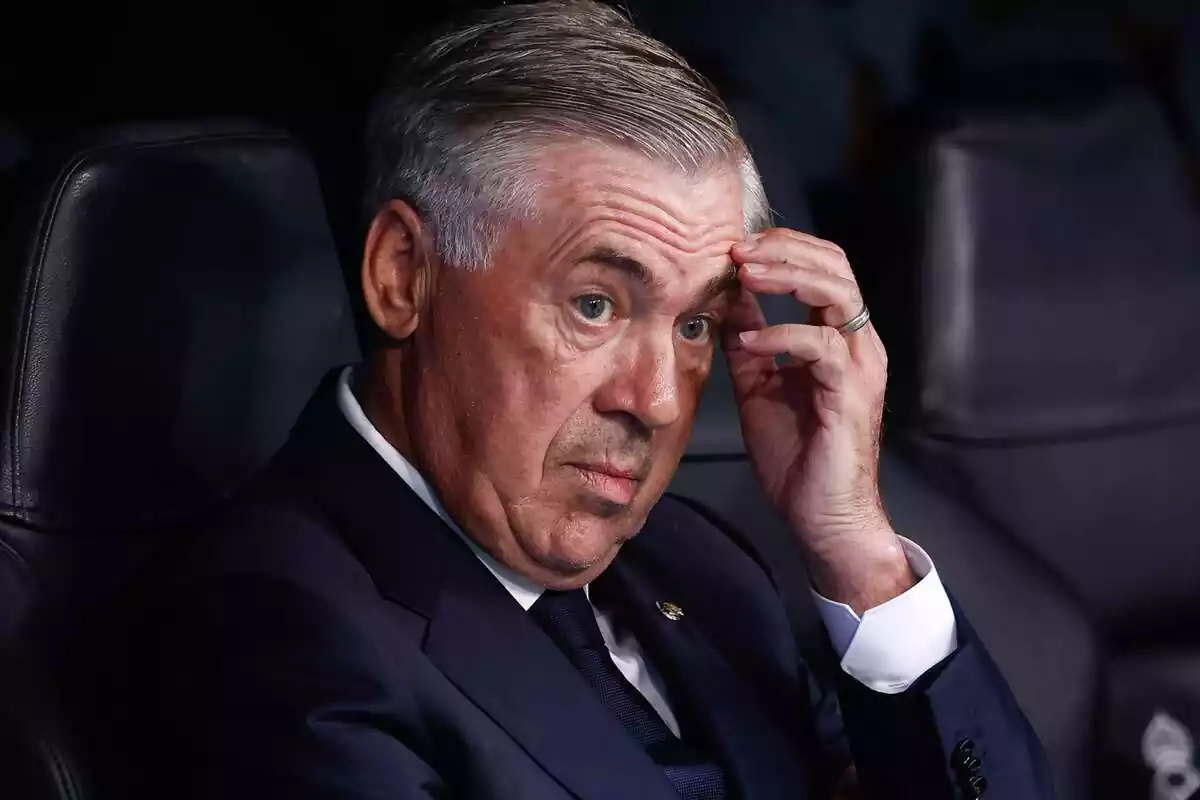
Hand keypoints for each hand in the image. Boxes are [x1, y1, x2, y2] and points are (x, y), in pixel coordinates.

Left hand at [724, 229, 912, 612]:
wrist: (821, 515)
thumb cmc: (796, 456)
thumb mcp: (759, 385)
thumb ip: (750, 341)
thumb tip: (726, 300)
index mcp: (839, 337)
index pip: (823, 267)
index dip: (781, 249)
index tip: (733, 247)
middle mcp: (859, 343)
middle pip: (835, 266)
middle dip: (783, 249)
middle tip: (736, 249)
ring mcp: (860, 365)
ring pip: (837, 292)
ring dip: (786, 276)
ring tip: (743, 274)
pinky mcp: (852, 392)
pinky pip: (821, 345)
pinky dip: (780, 335)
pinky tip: (748, 341)